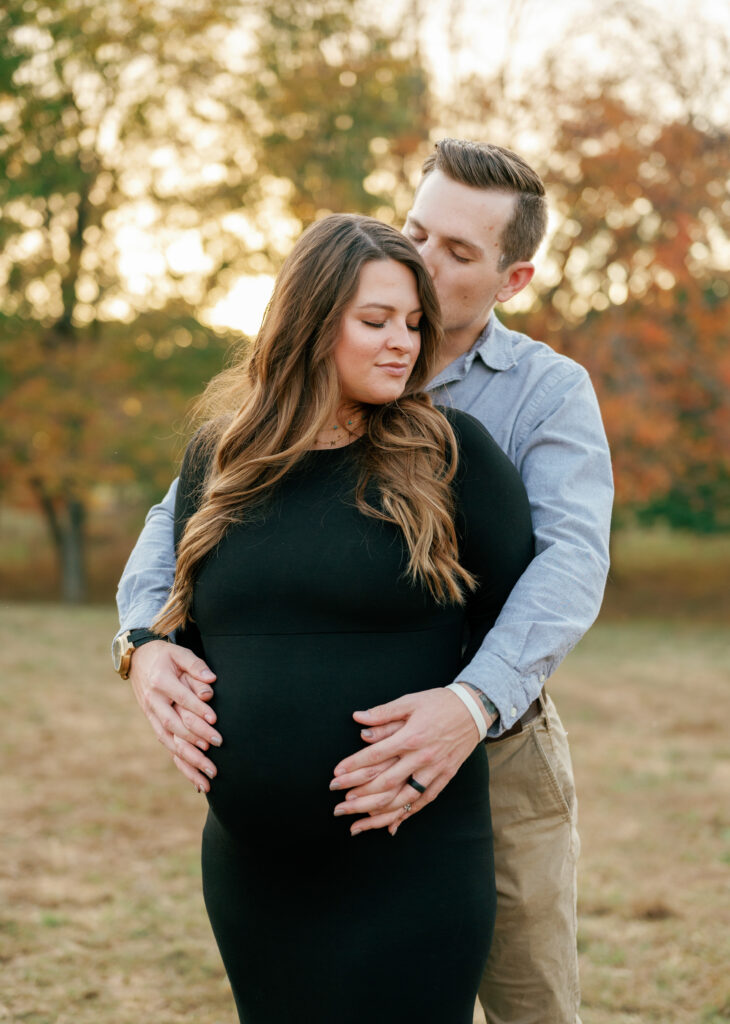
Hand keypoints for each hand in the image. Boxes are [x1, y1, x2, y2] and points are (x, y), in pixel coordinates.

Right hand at [128, 640, 220, 792]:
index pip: (181, 699)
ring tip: (209, 775)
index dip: (198, 710)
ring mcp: (151, 716)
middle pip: (174, 725)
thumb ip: (196, 666)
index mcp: (160, 682)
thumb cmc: (165, 656)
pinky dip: (182, 765)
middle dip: (195, 738)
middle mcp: (153, 702)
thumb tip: (212, 681)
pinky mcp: (154, 724)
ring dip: (189, 760)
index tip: (215, 720)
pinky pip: (168, 747)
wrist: (138, 660)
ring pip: (170, 742)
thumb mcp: (179, 653)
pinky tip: (197, 781)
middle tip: (217, 746)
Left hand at [329, 687, 489, 835]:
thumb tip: (358, 718)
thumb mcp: (410, 701)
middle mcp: (421, 757)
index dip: (353, 766)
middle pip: (385, 783)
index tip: (336, 776)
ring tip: (357, 824)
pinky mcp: (444, 778)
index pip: (375, 756)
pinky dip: (407, 815)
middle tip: (339, 806)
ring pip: (403, 799)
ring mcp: (434, 770)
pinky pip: (423, 801)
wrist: (473, 710)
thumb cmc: (439, 703)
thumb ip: (384, 712)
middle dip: (359, 796)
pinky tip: (391, 826)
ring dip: (378, 813)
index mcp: (410, 737)